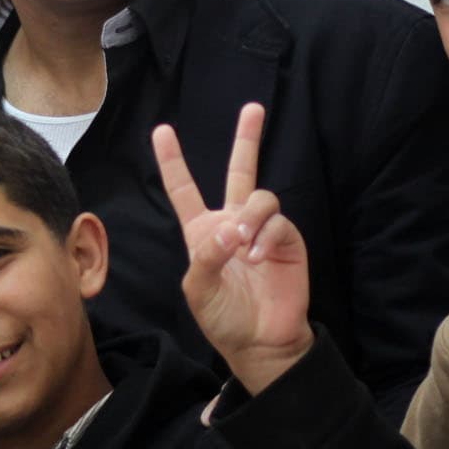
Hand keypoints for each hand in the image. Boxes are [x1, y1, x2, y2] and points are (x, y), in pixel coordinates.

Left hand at [155, 103, 312, 392]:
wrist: (259, 340)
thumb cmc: (223, 316)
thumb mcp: (199, 288)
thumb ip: (208, 255)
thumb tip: (231, 228)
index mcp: (203, 231)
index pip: (185, 190)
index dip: (173, 161)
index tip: (162, 131)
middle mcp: (233, 222)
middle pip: (241, 170)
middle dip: (248, 139)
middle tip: (253, 108)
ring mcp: (262, 230)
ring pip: (261, 197)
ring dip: (250, 218)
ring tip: (243, 246)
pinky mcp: (287, 241)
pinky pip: (278, 222)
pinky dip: (265, 237)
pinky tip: (257, 258)